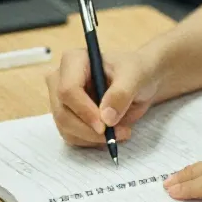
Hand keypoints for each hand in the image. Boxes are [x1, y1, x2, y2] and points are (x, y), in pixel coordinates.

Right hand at [47, 48, 161, 146]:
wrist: (141, 81)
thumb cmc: (136, 70)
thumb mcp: (135, 76)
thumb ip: (121, 93)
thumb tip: (106, 118)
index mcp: (74, 60)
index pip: (67, 90)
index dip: (84, 110)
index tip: (104, 125)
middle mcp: (61, 80)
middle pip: (63, 113)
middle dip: (89, 130)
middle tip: (117, 134)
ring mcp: (61, 100)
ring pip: (66, 129)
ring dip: (93, 138)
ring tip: (121, 132)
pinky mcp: (68, 117)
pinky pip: (72, 136)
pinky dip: (91, 141)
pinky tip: (111, 134)